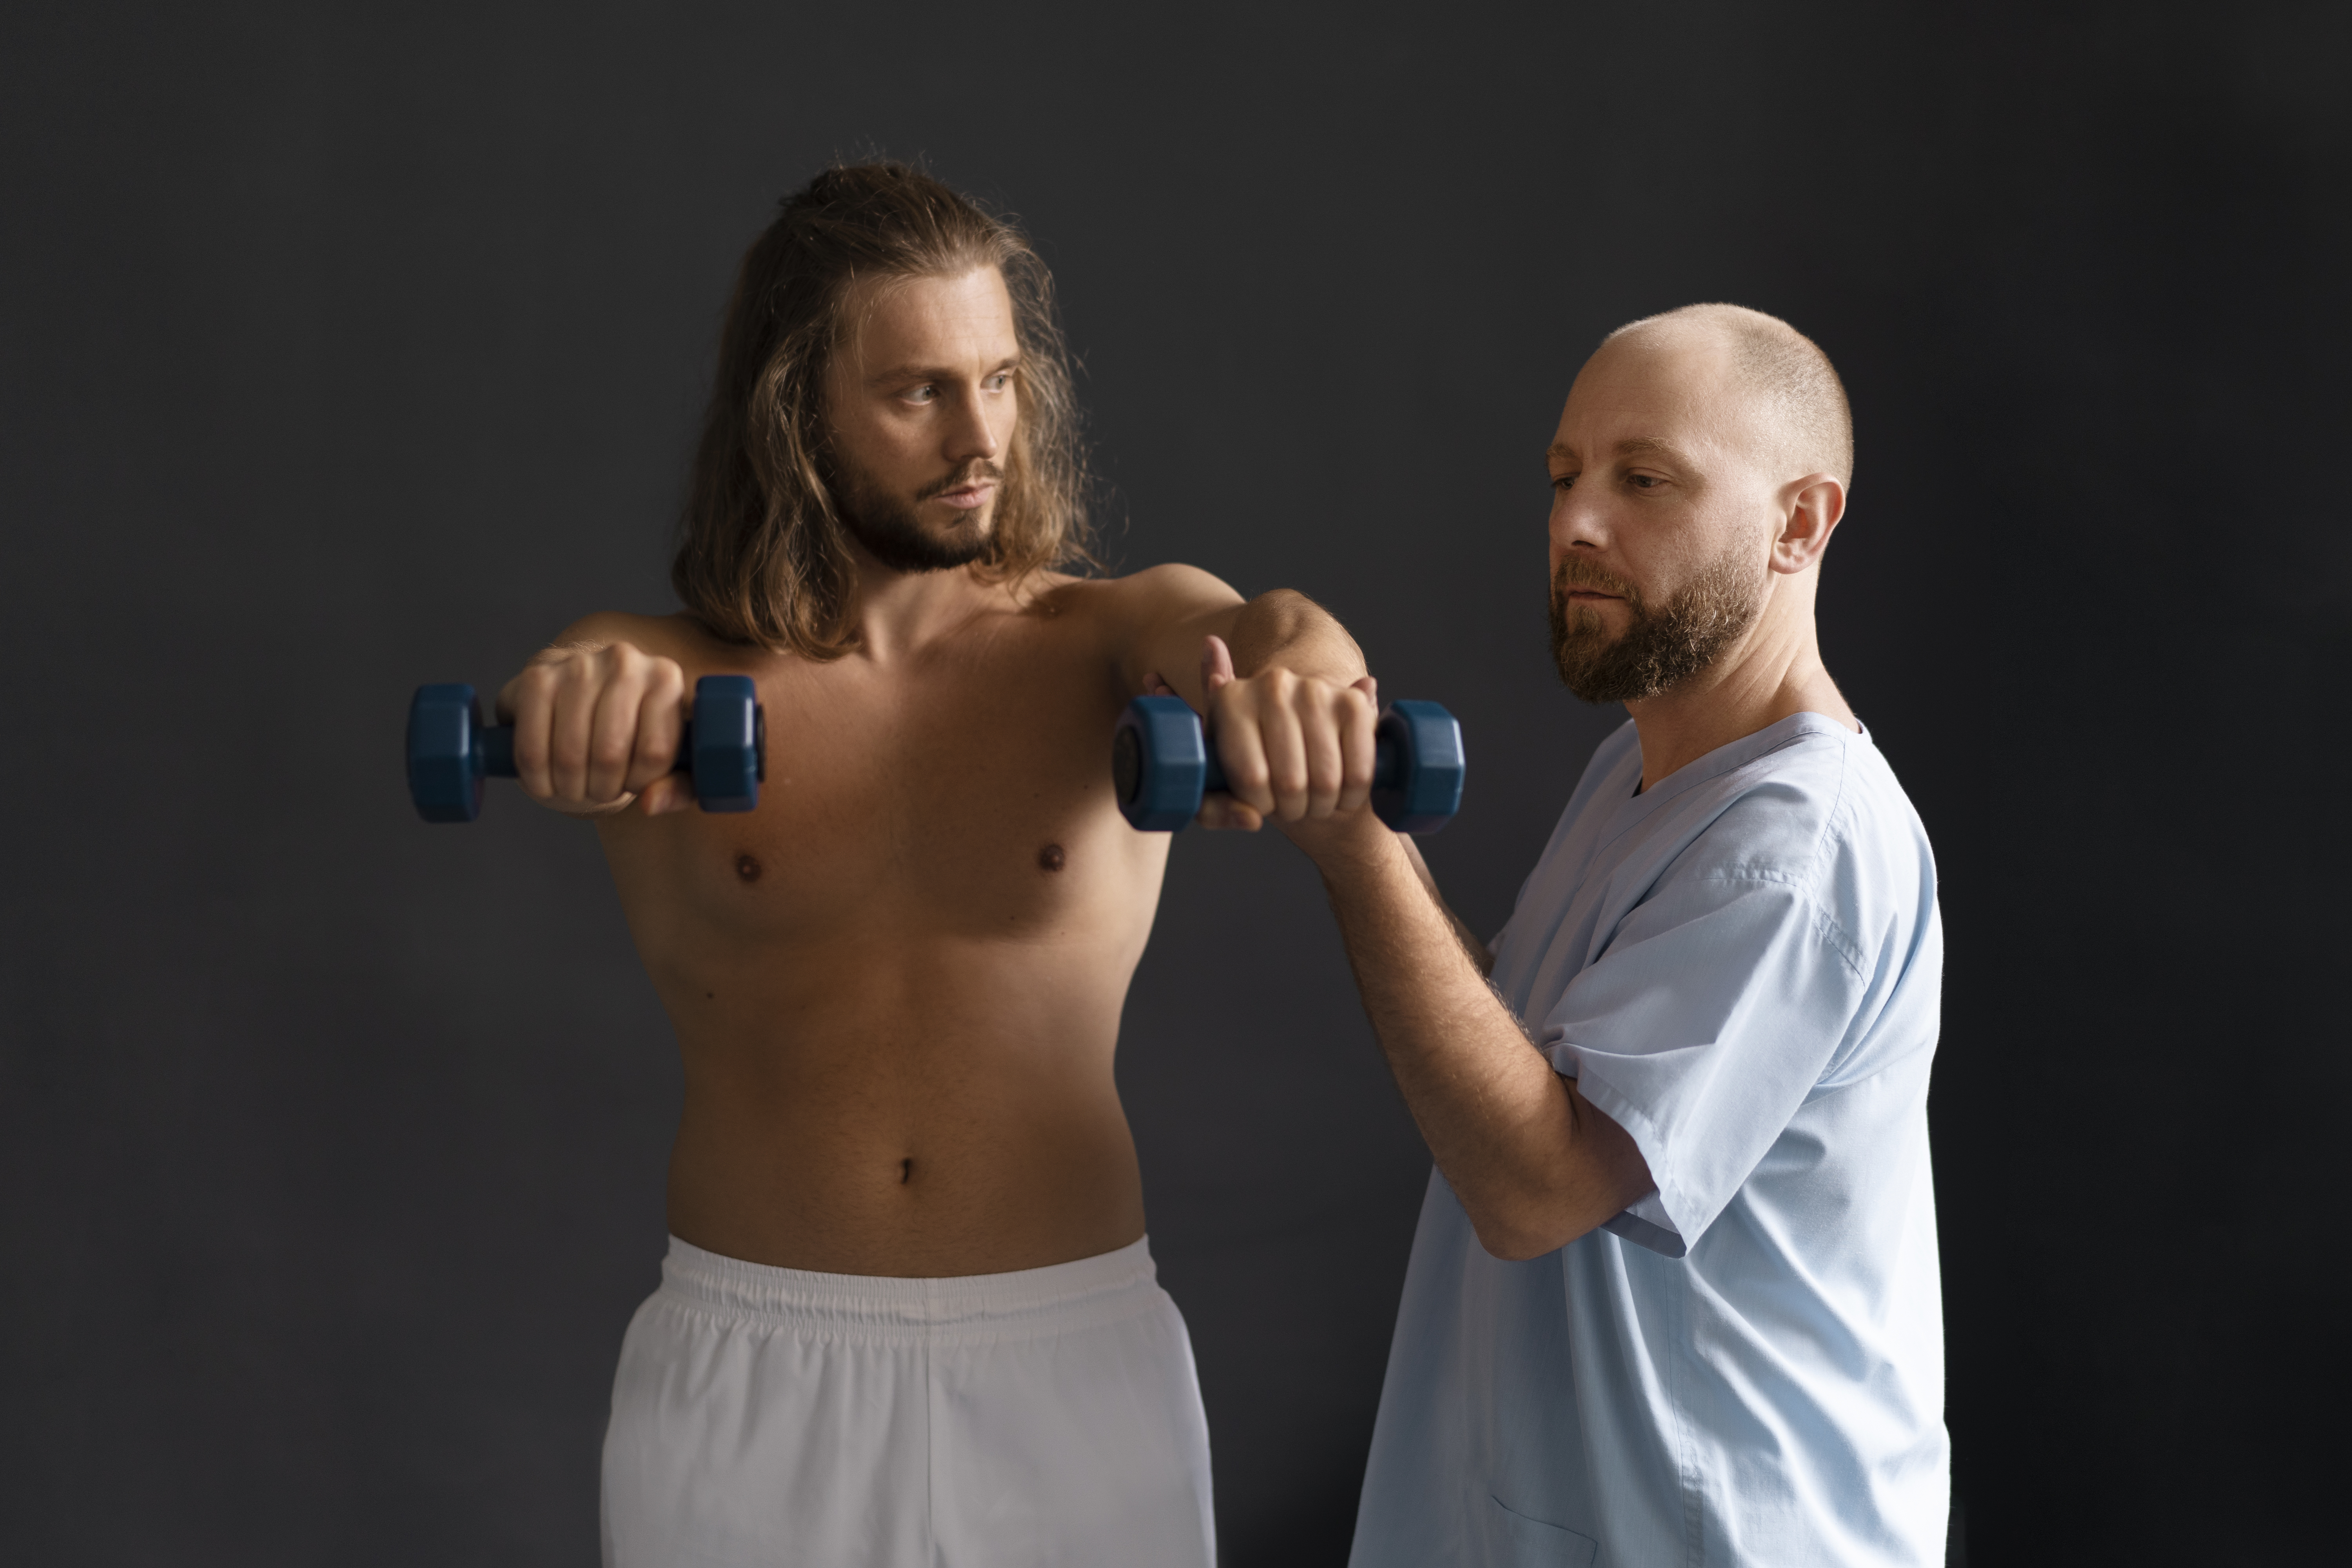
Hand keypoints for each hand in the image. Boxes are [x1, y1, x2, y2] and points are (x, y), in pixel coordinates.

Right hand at [495, 641, 695, 816]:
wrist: (584, 695)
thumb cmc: (632, 732)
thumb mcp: (667, 761)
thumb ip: (677, 787)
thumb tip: (651, 803)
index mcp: (666, 679)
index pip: (654, 752)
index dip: (639, 783)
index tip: (632, 784)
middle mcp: (625, 662)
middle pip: (609, 754)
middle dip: (600, 789)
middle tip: (598, 791)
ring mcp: (578, 665)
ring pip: (570, 754)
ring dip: (569, 787)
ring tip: (575, 786)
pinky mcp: (537, 677)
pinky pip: (533, 747)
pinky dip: (536, 777)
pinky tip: (545, 781)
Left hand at [1144, 635, 1379, 832]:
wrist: (1305, 756)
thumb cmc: (1257, 780)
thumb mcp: (1221, 795)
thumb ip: (1215, 809)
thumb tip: (1250, 817)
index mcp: (1228, 699)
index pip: (1250, 778)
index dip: (1258, 805)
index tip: (1258, 802)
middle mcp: (1271, 683)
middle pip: (1289, 782)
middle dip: (1291, 808)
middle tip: (1288, 803)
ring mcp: (1315, 689)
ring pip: (1324, 781)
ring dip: (1321, 805)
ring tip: (1311, 797)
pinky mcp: (1354, 703)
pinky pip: (1357, 773)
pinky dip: (1352, 796)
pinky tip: (1341, 791)